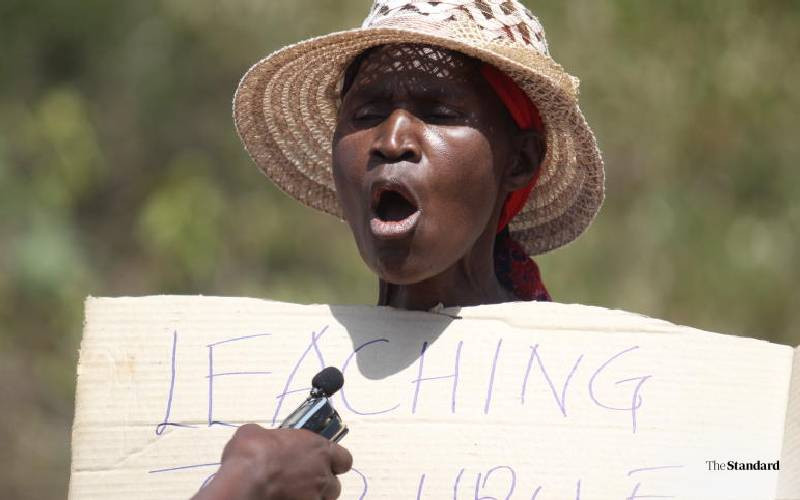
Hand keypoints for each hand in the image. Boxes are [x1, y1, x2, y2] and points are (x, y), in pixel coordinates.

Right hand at [191, 424, 352, 499]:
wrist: (245, 480)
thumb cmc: (253, 452)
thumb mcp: (259, 433)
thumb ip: (273, 437)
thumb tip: (263, 440)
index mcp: (319, 449)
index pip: (344, 459)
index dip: (335, 462)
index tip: (325, 463)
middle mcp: (322, 474)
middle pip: (334, 484)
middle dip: (322, 484)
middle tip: (304, 481)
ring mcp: (314, 495)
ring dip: (313, 496)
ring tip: (295, 493)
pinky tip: (285, 499)